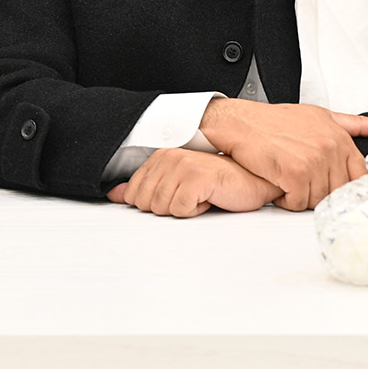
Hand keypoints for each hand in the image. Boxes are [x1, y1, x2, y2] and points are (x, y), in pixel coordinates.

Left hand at [107, 148, 282, 217]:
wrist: (251, 181)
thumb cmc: (218, 183)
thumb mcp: (176, 185)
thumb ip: (144, 187)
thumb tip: (116, 195)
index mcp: (162, 156)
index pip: (134, 193)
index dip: (155, 203)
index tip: (176, 196)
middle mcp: (170, 158)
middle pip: (145, 203)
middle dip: (168, 208)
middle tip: (190, 197)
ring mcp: (183, 166)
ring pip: (161, 208)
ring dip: (183, 209)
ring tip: (200, 196)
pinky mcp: (197, 179)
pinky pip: (180, 210)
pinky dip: (195, 211)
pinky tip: (208, 198)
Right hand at [197, 100, 367, 210]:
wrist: (242, 122)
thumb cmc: (277, 121)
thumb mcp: (321, 115)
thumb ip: (355, 123)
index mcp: (341, 138)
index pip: (358, 177)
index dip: (344, 188)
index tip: (332, 190)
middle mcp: (331, 149)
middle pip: (337, 193)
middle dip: (319, 193)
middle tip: (302, 182)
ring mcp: (313, 161)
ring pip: (317, 201)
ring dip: (299, 197)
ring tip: (287, 180)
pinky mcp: (294, 173)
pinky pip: (297, 203)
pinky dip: (285, 200)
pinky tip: (277, 183)